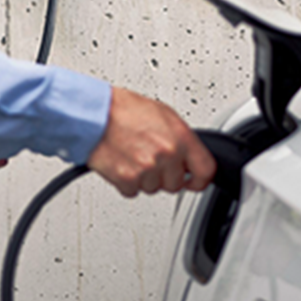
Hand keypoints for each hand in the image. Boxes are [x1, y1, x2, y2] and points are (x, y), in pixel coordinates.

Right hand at [86, 85, 215, 197]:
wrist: (94, 114)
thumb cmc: (124, 110)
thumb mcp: (163, 115)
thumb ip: (181, 138)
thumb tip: (189, 154)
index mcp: (181, 137)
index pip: (206, 171)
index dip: (200, 180)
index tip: (193, 181)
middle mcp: (167, 154)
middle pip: (175, 184)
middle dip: (164, 175)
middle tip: (150, 158)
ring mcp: (147, 169)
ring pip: (153, 188)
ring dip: (144, 178)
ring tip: (132, 154)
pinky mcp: (127, 179)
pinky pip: (133, 191)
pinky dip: (126, 181)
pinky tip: (122, 162)